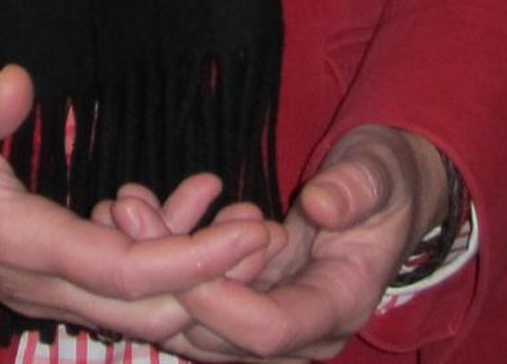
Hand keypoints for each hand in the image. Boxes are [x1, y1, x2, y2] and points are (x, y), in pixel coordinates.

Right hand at [0, 65, 275, 343]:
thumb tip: (16, 82)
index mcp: (21, 244)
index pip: (124, 271)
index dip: (192, 259)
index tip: (247, 233)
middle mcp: (41, 282)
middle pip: (148, 309)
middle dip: (215, 281)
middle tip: (271, 232)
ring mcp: (44, 286)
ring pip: (139, 308)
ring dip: (196, 275)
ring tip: (246, 218)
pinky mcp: (46, 276)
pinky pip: (118, 287)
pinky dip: (165, 261)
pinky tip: (192, 204)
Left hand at [97, 127, 445, 359]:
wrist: (385, 193)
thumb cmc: (385, 180)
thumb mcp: (379, 173)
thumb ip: (355, 189)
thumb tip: (321, 206)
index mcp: (337, 307)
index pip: (268, 329)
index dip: (220, 298)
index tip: (177, 251)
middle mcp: (299, 331)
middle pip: (221, 333)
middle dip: (168, 277)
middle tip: (126, 214)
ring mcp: (268, 316)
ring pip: (198, 317)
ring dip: (154, 266)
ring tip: (120, 206)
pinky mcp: (246, 296)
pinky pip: (198, 290)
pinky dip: (165, 255)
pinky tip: (135, 208)